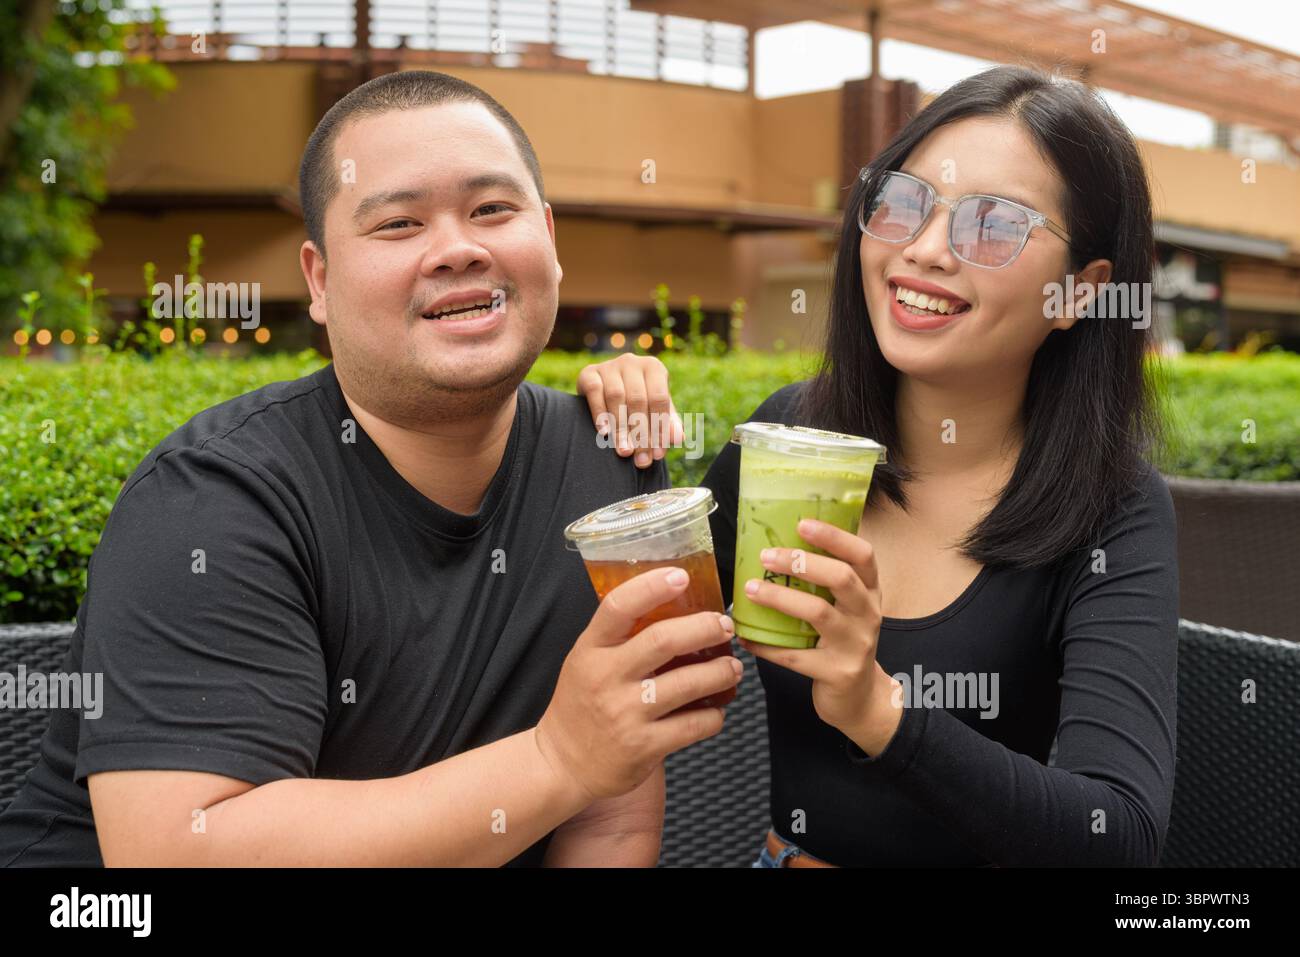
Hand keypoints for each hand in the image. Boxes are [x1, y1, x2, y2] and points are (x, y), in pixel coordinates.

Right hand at [536, 566, 742, 800]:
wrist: (561, 764)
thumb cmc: (582, 704)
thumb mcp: (586, 661)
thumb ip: (619, 637)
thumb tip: (673, 605)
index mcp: (591, 649)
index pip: (619, 607)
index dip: (652, 587)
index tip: (681, 576)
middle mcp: (606, 678)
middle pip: (663, 641)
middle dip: (704, 628)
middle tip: (724, 626)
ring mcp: (626, 714)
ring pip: (688, 683)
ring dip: (721, 672)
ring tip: (732, 667)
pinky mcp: (644, 746)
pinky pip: (694, 725)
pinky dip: (714, 715)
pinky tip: (716, 708)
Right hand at [577, 353, 683, 468]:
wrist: (604, 388)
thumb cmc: (637, 401)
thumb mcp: (655, 409)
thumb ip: (668, 423)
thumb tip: (678, 438)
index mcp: (653, 368)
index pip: (660, 398)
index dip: (660, 428)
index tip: (658, 454)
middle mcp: (632, 362)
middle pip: (638, 399)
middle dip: (640, 433)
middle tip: (641, 459)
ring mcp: (609, 366)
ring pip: (616, 396)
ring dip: (621, 427)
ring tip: (625, 451)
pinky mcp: (588, 372)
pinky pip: (594, 391)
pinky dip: (599, 413)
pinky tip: (604, 433)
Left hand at [736, 519, 902, 755]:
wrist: (861, 698)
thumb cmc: (843, 642)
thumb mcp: (847, 609)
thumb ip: (826, 582)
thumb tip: (775, 548)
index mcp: (870, 592)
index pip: (863, 555)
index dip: (835, 537)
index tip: (802, 524)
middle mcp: (868, 614)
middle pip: (841, 578)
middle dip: (801, 562)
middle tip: (766, 556)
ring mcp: (855, 645)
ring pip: (818, 613)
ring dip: (780, 598)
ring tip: (750, 589)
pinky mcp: (836, 673)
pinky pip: (795, 656)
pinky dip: (767, 646)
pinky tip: (746, 637)